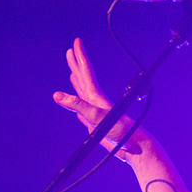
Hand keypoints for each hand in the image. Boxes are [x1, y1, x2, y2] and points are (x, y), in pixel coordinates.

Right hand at [52, 37, 142, 159]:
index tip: (76, 42)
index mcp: (97, 97)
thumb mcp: (97, 117)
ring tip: (72, 73)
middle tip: (70, 51)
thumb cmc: (121, 132)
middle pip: (84, 78)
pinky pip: (83, 111)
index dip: (80, 57)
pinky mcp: (95, 124)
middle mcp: (96, 102)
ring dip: (77, 82)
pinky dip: (78, 104)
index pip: (86, 72)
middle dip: (76, 64)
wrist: (134, 148)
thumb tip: (57, 95)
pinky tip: (76, 105)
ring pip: (83, 93)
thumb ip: (78, 106)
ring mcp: (95, 113)